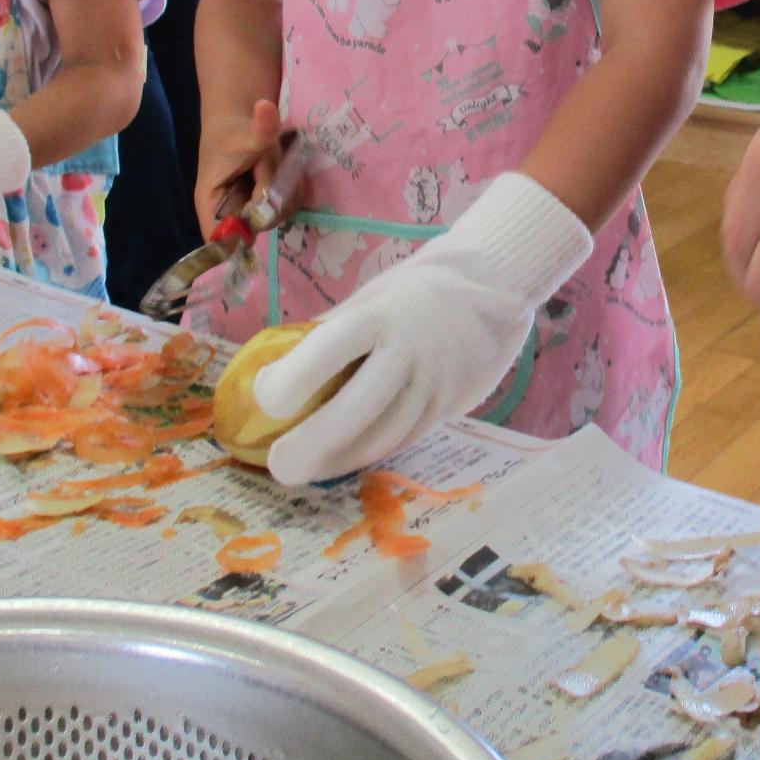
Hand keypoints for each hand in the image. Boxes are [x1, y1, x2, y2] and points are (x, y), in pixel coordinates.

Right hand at [196, 98, 284, 238]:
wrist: (242, 122)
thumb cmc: (232, 133)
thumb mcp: (245, 132)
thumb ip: (258, 130)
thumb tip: (266, 107)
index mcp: (211, 205)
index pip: (219, 239)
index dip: (240, 236)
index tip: (260, 206)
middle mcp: (231, 215)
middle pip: (256, 228)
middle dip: (271, 198)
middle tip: (270, 167)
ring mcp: (252, 213)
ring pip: (277, 215)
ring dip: (285, 189)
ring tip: (275, 163)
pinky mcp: (268, 206)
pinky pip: (288, 206)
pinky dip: (293, 188)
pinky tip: (286, 170)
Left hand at [252, 173, 592, 484]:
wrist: (495, 290)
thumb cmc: (415, 292)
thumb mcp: (370, 298)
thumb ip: (331, 332)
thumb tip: (275, 369)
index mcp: (381, 314)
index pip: (330, 349)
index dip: (291, 380)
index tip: (264, 397)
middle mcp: (409, 352)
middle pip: (357, 410)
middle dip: (312, 444)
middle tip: (277, 466)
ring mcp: (433, 384)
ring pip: (381, 436)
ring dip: (337, 460)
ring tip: (302, 469)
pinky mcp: (448, 407)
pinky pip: (402, 438)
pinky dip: (366, 454)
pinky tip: (339, 460)